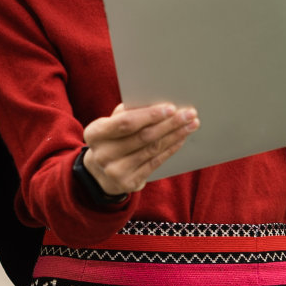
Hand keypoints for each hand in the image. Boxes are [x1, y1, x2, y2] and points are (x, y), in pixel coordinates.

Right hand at [81, 102, 198, 196]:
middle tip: (189, 114)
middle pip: (143, 137)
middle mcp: (102, 154)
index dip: (149, 115)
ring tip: (190, 125)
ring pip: (152, 150)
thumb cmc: (111, 139)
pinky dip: (170, 149)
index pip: (126, 123)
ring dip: (174, 136)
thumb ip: (126, 113)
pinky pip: (154, 163)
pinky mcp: (129, 183)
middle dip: (169, 124)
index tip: (171, 107)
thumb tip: (156, 103)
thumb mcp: (110, 125)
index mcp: (95, 133)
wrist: (99, 173)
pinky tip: (180, 139)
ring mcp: (115, 171)